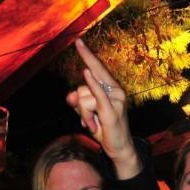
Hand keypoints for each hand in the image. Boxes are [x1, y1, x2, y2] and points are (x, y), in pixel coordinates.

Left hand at [65, 39, 136, 167]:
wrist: (119, 148)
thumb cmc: (104, 128)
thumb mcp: (87, 113)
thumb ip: (77, 102)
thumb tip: (70, 96)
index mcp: (111, 88)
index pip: (97, 68)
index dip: (88, 55)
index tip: (79, 41)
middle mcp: (116, 91)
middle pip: (87, 81)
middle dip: (83, 74)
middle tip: (81, 61)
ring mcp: (116, 100)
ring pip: (84, 98)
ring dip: (83, 115)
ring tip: (93, 125)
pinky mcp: (112, 111)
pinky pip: (97, 95)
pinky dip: (92, 85)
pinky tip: (86, 74)